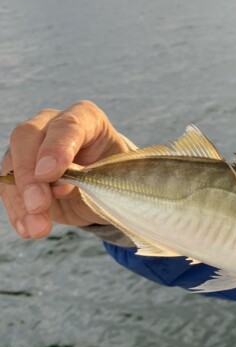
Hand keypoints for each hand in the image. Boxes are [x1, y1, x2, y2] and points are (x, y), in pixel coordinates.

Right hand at [0, 101, 132, 238]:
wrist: (108, 186)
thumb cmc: (115, 175)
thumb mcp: (112, 178)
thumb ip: (86, 177)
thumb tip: (58, 186)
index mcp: (86, 117)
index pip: (67, 125)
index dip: (56, 148)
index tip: (49, 174)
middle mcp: (53, 124)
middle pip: (27, 137)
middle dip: (29, 174)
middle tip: (38, 205)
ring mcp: (32, 144)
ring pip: (12, 164)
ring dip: (21, 200)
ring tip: (38, 229)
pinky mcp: (19, 168)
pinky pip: (9, 187)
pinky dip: (18, 210)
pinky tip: (28, 229)